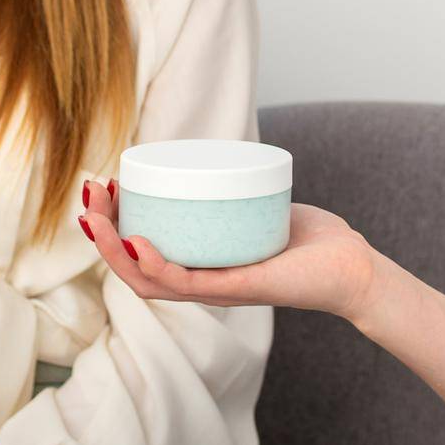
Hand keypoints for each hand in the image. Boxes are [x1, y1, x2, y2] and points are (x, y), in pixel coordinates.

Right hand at [83, 179, 379, 323]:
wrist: (354, 268)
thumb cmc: (315, 241)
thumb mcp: (264, 205)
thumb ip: (244, 188)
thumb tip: (224, 155)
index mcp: (203, 265)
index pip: (143, 252)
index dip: (115, 224)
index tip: (105, 187)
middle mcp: (203, 281)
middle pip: (133, 267)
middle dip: (102, 233)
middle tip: (89, 197)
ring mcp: (217, 288)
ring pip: (148, 279)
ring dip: (115, 249)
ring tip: (98, 217)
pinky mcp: (238, 289)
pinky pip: (185, 284)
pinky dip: (157, 265)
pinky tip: (138, 241)